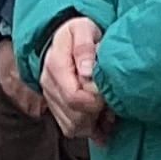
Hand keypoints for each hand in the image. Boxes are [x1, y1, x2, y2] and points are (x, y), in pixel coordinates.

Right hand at [39, 20, 105, 141]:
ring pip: (71, 127)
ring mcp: (50, 97)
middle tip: (112, 105)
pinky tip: (101, 120)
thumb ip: (85, 48)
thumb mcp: (84, 30)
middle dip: (96, 116)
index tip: (107, 95)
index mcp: (55, 66)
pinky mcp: (55, 106)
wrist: (63, 36)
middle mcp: (48, 84)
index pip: (73, 97)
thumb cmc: (79, 32)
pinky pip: (69, 128)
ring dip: (93, 126)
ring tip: (108, 112)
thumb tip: (87, 71)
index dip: (94, 102)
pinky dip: (88, 129)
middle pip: (72, 117)